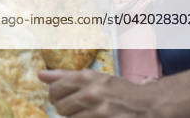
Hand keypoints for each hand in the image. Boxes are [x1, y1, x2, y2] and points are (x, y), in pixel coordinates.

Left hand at [40, 69, 157, 116]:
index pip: (56, 88)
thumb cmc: (119, 90)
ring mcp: (99, 111)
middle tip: (76, 107)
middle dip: (65, 108)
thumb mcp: (95, 78)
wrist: (149, 105)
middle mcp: (92, 93)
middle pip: (60, 107)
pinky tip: (91, 117)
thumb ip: (66, 76)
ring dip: (76, 117)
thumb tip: (40, 75)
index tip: (61, 97)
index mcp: (88, 78)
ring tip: (87, 113)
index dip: (55, 95)